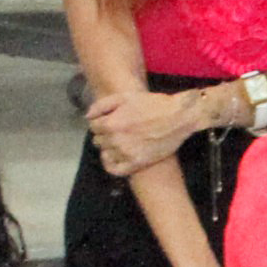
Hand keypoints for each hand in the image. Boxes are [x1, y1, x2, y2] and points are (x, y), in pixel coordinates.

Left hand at [88, 87, 209, 180]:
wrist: (178, 118)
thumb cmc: (152, 104)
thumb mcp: (125, 97)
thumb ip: (102, 105)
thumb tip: (88, 117)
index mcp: (112, 123)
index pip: (93, 126)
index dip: (99, 122)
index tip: (108, 120)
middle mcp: (116, 140)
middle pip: (98, 140)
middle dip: (103, 134)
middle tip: (116, 129)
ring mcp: (126, 154)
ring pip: (105, 154)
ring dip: (108, 147)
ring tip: (119, 141)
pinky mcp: (137, 163)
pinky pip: (115, 169)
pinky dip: (110, 164)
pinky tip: (114, 157)